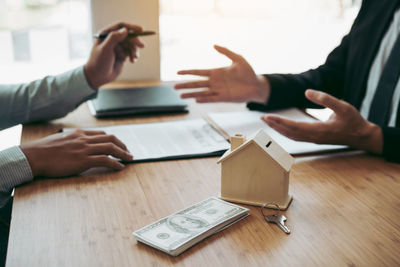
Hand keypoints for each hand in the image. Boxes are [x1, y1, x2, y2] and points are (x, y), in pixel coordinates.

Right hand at [20, 129, 132, 176]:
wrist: (33, 156)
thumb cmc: (43, 150)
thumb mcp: (60, 139)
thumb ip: (72, 141)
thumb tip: (77, 146)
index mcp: (78, 133)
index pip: (102, 134)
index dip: (113, 139)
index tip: (118, 144)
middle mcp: (83, 139)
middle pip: (110, 138)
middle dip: (122, 145)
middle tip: (128, 151)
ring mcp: (84, 149)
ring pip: (110, 148)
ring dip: (123, 153)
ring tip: (129, 159)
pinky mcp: (83, 160)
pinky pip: (105, 160)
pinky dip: (115, 163)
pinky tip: (120, 167)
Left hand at [84, 22, 144, 88]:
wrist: (98, 77)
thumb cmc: (99, 62)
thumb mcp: (105, 49)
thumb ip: (114, 38)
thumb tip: (125, 30)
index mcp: (106, 34)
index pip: (121, 26)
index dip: (131, 27)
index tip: (141, 30)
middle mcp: (113, 39)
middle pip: (128, 35)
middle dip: (135, 41)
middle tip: (142, 46)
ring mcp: (118, 47)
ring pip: (131, 44)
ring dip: (134, 50)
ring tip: (134, 58)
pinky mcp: (122, 55)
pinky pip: (131, 52)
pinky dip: (134, 56)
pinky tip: (132, 61)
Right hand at [174, 45, 269, 102]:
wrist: (257, 85)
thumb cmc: (248, 72)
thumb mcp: (238, 59)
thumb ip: (226, 52)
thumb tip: (214, 45)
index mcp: (216, 72)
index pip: (199, 72)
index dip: (188, 72)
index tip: (178, 72)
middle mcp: (215, 82)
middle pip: (197, 84)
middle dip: (186, 85)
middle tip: (174, 87)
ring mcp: (218, 91)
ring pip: (201, 92)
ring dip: (191, 94)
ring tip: (181, 95)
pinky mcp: (224, 98)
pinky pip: (211, 98)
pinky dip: (204, 99)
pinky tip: (196, 99)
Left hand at [262, 89, 382, 153]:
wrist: (361, 136)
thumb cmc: (353, 121)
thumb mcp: (342, 106)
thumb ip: (325, 99)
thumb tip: (307, 91)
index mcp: (319, 130)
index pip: (294, 126)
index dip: (280, 122)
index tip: (268, 117)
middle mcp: (314, 137)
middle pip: (289, 132)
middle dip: (275, 125)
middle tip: (262, 117)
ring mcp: (313, 139)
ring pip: (291, 136)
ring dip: (278, 129)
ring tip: (268, 121)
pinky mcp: (314, 139)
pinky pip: (296, 137)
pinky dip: (286, 132)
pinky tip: (280, 127)